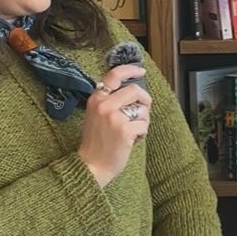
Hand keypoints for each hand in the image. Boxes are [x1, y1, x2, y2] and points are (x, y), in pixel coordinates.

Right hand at [77, 69, 150, 187]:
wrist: (91, 165)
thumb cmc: (97, 142)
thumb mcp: (96, 114)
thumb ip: (110, 100)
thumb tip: (133, 89)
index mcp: (96, 98)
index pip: (114, 75)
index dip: (130, 70)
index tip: (141, 71)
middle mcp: (103, 104)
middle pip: (135, 90)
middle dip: (145, 100)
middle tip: (144, 109)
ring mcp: (114, 117)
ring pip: (142, 109)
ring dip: (143, 120)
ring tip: (132, 131)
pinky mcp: (124, 130)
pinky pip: (144, 124)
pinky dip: (142, 133)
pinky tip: (132, 140)